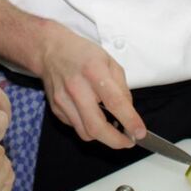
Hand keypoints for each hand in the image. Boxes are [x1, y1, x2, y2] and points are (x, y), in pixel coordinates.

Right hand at [36, 21, 145, 148]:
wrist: (50, 50)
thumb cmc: (82, 53)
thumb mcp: (109, 61)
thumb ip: (121, 87)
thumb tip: (128, 112)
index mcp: (94, 71)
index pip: (114, 102)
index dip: (129, 120)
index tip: (139, 132)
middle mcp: (76, 87)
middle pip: (96, 126)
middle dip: (116, 141)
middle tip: (128, 141)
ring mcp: (63, 99)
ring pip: (85, 132)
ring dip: (102, 136)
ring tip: (112, 129)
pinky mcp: (56, 108)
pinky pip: (76, 127)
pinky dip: (88, 127)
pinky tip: (93, 116)